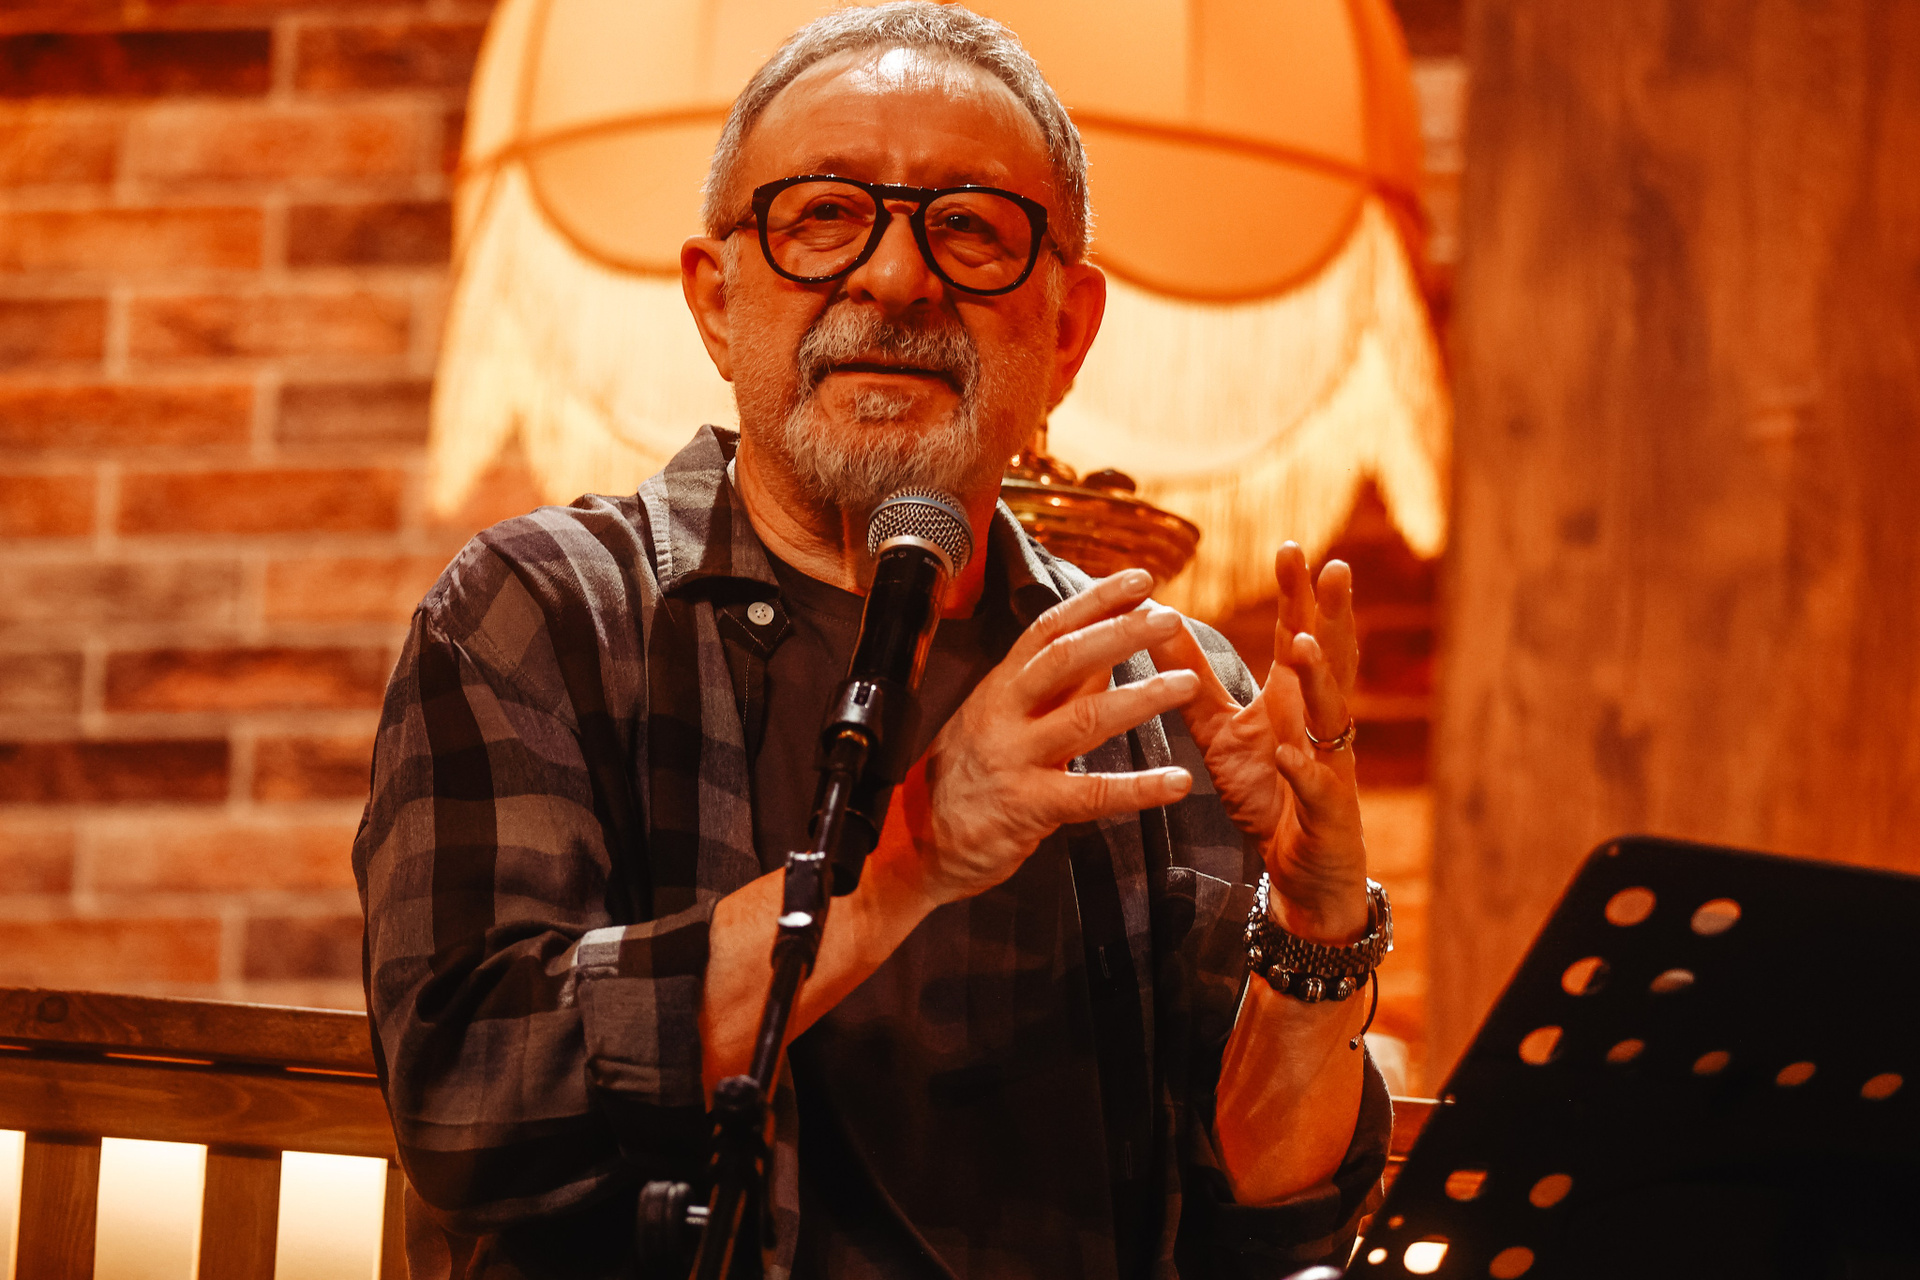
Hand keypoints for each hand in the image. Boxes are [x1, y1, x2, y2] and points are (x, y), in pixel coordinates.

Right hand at [888, 569, 1199, 908]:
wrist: (914, 842)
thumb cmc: (965, 778)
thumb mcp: (1002, 719)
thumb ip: (1054, 688)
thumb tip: (1105, 650)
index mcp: (1000, 686)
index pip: (1049, 629)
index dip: (1096, 600)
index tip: (1139, 578)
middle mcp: (1003, 713)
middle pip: (1064, 659)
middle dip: (1120, 633)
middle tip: (1168, 619)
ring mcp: (1013, 758)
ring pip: (1083, 719)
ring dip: (1141, 699)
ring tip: (1187, 686)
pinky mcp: (1027, 807)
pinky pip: (1090, 794)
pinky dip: (1138, 788)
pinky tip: (1176, 782)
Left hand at [1149, 543, 1368, 943]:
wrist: (1298, 869)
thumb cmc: (1268, 794)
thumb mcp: (1222, 730)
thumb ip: (1195, 681)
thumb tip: (1158, 627)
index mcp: (1295, 699)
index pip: (1302, 634)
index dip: (1298, 593)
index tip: (1290, 547)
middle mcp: (1320, 722)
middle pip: (1334, 659)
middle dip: (1333, 615)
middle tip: (1334, 567)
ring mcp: (1329, 764)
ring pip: (1332, 713)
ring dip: (1321, 678)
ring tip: (1303, 644)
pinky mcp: (1327, 810)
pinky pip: (1316, 784)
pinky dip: (1303, 768)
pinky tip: (1290, 752)